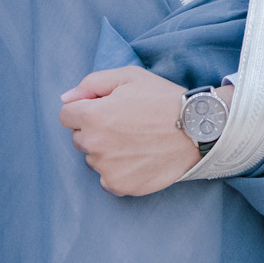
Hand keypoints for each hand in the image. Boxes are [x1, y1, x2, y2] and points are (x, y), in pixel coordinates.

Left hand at [57, 68, 215, 195]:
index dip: (86, 109)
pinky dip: (118, 171)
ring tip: (135, 142)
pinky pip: (107, 180)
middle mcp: (95, 144)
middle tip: (125, 125)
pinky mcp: (121, 185)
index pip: (66, 116)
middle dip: (95, 131)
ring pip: (93, 159)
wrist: (197, 129)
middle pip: (79, 139)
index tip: (107, 110)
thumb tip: (66, 98)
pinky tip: (138, 158)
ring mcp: (107, 168)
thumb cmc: (163, 99)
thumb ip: (91, 84)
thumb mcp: (129, 77)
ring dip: (106, 152)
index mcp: (93, 115)